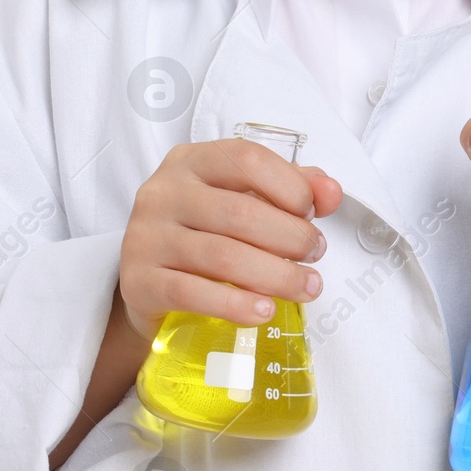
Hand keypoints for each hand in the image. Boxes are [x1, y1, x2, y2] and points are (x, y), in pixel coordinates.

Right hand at [118, 137, 343, 340]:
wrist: (148, 282)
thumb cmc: (203, 232)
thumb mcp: (242, 198)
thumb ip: (290, 187)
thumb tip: (331, 192)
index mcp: (191, 161)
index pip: (247, 159)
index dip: (289, 186)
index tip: (312, 213)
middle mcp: (164, 192)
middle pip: (239, 212)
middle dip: (290, 237)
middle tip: (314, 256)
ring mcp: (146, 236)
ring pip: (221, 256)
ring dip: (275, 275)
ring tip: (305, 287)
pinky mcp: (138, 281)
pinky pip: (192, 292)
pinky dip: (235, 304)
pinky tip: (264, 312)